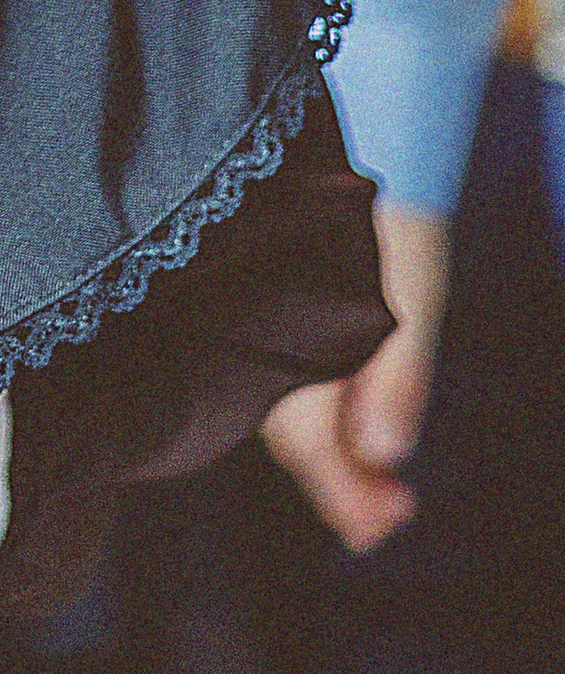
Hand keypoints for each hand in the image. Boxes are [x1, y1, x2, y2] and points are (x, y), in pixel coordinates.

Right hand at [263, 195, 449, 551]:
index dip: (344, 494)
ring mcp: (263, 330)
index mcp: (294, 345)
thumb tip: (386, 456)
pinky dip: (321, 421)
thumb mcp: (408, 297)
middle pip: (296, 438)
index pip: (310, 446)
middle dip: (342, 487)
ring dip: (335, 460)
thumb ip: (397, 379)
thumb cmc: (385, 218)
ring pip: (288, 415)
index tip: (378, 531)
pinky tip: (346, 436)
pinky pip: (285, 386)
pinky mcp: (268, 318)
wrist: (335, 142)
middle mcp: (265, 344)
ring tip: (381, 499)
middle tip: (388, 525)